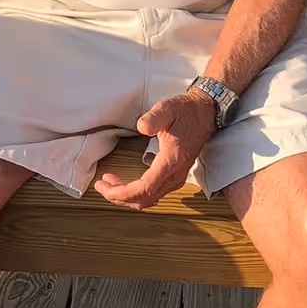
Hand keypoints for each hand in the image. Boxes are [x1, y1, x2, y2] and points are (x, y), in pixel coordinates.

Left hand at [94, 92, 217, 209]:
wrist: (206, 113)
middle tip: (101, 185)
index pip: (145, 188)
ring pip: (149, 200)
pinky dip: (137, 193)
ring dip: (127, 196)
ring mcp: (177, 178)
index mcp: (172, 160)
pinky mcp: (175, 176)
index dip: (123, 192)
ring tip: (109, 183)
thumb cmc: (185, 111)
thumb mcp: (168, 108)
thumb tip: (141, 127)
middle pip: (145, 199)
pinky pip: (154, 194)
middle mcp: (176, 174)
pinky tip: (126, 183)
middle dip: (120, 197)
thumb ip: (154, 117)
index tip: (105, 186)